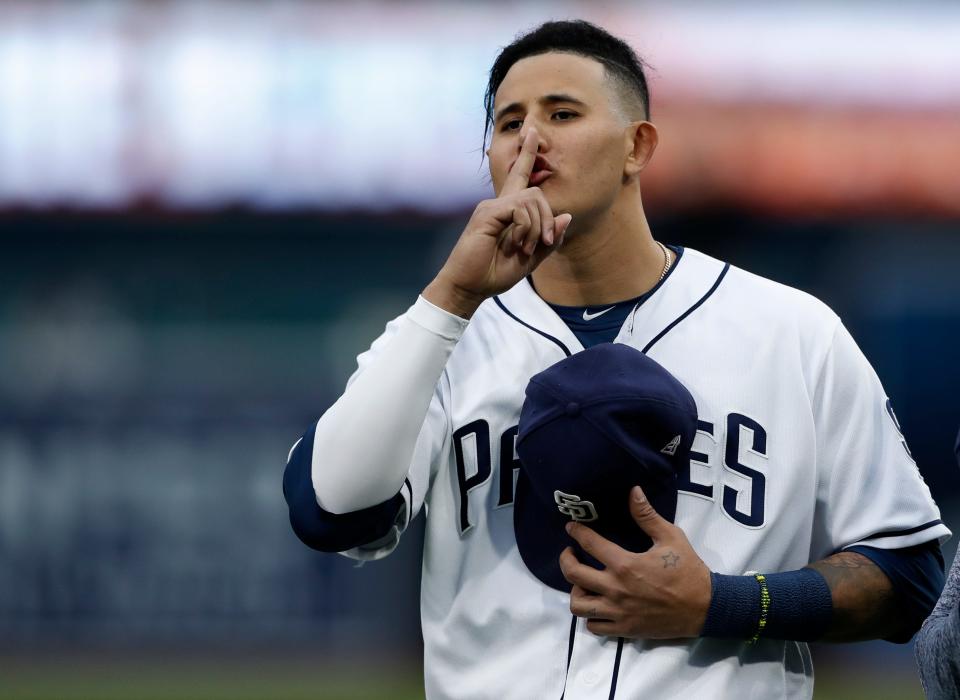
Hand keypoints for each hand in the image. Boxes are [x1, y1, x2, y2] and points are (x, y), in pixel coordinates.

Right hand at [423, 127, 572, 317]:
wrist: (468, 288)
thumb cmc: (493, 274)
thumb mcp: (530, 259)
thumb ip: (549, 239)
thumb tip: (566, 216)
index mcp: (507, 212)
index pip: (519, 177)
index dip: (527, 154)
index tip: (532, 132)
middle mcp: (498, 204)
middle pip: (536, 192)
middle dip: (548, 219)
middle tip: (544, 243)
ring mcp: (491, 207)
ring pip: (531, 199)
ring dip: (537, 227)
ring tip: (525, 249)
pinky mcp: (487, 213)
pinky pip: (519, 209)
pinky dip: (526, 228)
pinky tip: (516, 244)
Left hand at [559, 486, 711, 638]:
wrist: (705, 608)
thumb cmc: (688, 571)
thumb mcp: (671, 537)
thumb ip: (647, 515)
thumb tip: (633, 491)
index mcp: (625, 564)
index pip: (589, 544)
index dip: (576, 531)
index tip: (572, 527)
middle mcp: (616, 589)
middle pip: (573, 575)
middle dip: (566, 560)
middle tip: (570, 553)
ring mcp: (618, 612)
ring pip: (578, 605)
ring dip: (575, 592)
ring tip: (582, 582)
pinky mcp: (624, 629)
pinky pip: (593, 627)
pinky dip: (590, 616)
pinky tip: (597, 604)